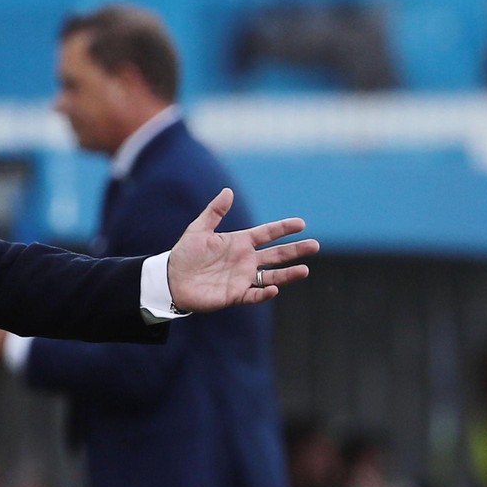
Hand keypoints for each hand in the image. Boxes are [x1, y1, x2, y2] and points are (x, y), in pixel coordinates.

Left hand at [168, 188, 318, 312]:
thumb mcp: (198, 229)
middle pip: (276, 254)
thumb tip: (228, 191)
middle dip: (295, 250)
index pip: (267, 233)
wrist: (171, 280)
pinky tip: (274, 289)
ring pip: (271, 276)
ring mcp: (242, 278)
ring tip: (305, 270)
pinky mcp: (235, 295)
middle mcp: (246, 260)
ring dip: (288, 274)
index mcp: (239, 242)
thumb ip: (214, 212)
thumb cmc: (185, 254)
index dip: (283, 228)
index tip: (301, 224)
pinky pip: (254, 295)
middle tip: (315, 246)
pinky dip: (264, 293)